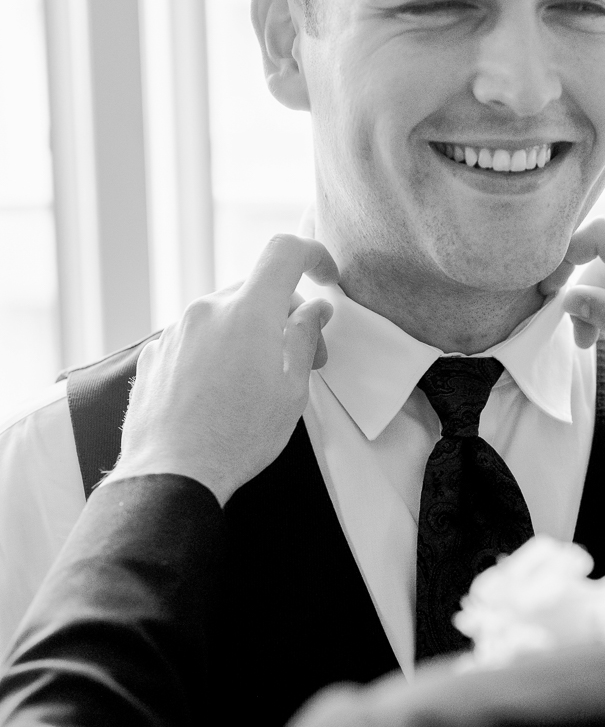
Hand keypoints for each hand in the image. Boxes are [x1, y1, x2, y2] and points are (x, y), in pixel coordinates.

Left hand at [109, 235, 338, 503]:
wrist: (172, 475)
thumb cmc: (239, 437)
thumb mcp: (292, 391)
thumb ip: (304, 339)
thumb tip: (315, 310)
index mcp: (248, 311)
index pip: (285, 252)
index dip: (313, 255)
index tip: (326, 277)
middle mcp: (207, 310)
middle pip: (256, 289)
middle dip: (285, 313)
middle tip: (306, 359)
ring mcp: (175, 331)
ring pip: (224, 314)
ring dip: (249, 333)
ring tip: (260, 381)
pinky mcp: (155, 355)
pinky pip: (195, 337)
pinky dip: (216, 350)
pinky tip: (222, 391)